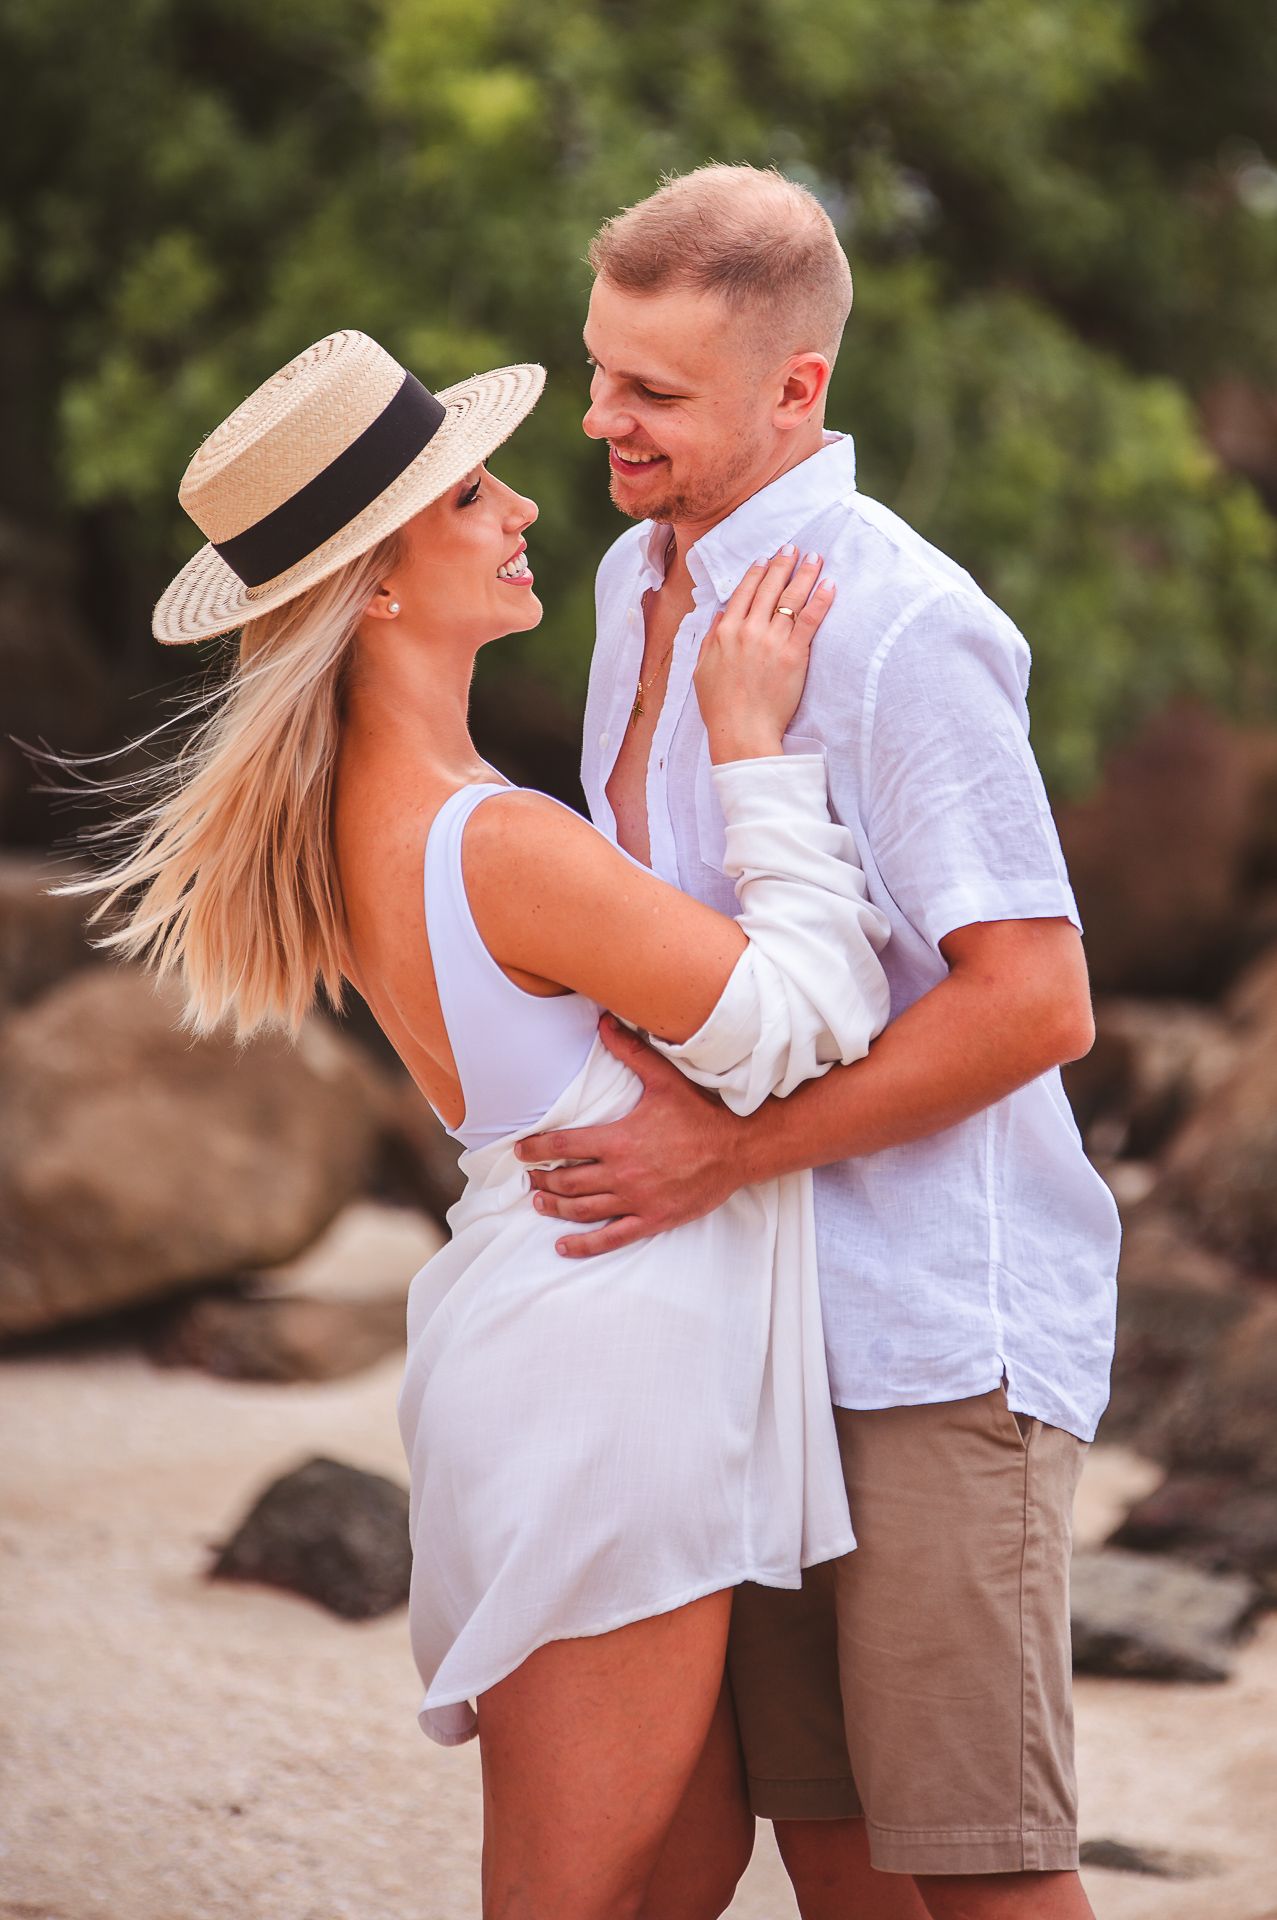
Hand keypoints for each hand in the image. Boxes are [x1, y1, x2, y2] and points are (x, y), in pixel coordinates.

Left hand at [513, 1017, 746, 1256]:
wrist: (739, 1148)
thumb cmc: (700, 1113)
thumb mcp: (665, 1078)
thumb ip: (631, 1052)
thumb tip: (604, 1021)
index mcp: (618, 1139)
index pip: (562, 1146)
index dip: (535, 1149)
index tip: (521, 1150)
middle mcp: (622, 1172)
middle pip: (567, 1181)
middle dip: (542, 1180)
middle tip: (529, 1177)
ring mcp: (636, 1199)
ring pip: (582, 1209)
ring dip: (555, 1207)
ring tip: (539, 1202)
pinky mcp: (652, 1219)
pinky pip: (611, 1237)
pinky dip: (583, 1245)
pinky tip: (563, 1246)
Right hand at [694, 546, 834, 764]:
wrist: (741, 731)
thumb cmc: (721, 706)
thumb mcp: (703, 668)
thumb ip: (712, 638)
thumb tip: (722, 614)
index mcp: (725, 632)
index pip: (744, 592)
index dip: (756, 572)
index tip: (766, 559)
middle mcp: (748, 630)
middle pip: (769, 588)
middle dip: (782, 564)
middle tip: (794, 548)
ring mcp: (772, 641)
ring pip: (791, 598)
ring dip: (804, 573)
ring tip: (815, 557)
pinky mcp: (794, 655)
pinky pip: (811, 620)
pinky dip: (821, 599)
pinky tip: (830, 584)